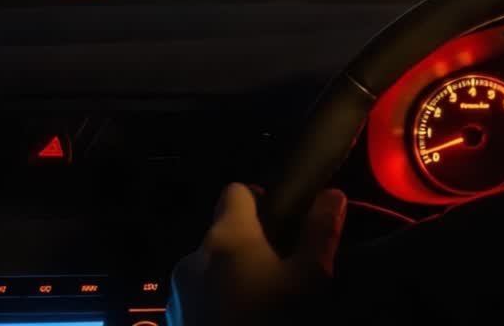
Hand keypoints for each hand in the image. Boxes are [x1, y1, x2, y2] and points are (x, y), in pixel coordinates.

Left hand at [168, 183, 346, 325]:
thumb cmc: (273, 323)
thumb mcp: (310, 279)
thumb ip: (321, 232)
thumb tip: (331, 195)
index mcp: (227, 237)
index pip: (236, 191)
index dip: (260, 199)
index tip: (282, 221)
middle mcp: (193, 257)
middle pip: (224, 232)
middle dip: (251, 244)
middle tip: (282, 271)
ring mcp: (177, 292)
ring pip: (210, 267)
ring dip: (233, 275)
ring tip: (261, 305)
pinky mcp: (172, 320)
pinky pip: (198, 297)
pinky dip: (217, 301)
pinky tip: (240, 322)